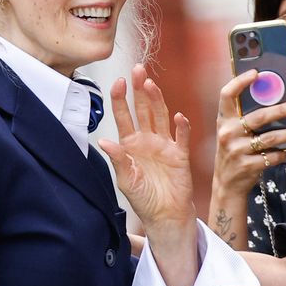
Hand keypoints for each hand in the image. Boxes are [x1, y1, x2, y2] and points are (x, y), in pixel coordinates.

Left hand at [99, 64, 194, 229]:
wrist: (165, 216)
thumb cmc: (143, 199)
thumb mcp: (126, 181)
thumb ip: (118, 160)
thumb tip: (104, 141)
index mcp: (129, 143)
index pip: (123, 115)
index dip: (121, 98)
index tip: (118, 82)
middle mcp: (146, 139)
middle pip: (143, 109)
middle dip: (139, 89)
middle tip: (138, 69)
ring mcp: (164, 144)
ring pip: (161, 116)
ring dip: (157, 100)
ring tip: (151, 84)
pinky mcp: (180, 154)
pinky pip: (181, 136)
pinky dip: (181, 126)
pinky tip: (178, 117)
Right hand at [214, 70, 285, 195]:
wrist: (226, 183)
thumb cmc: (234, 151)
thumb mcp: (232, 133)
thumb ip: (244, 118)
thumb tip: (274, 98)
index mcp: (224, 121)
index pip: (226, 95)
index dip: (239, 82)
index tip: (256, 73)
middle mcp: (227, 133)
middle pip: (258, 117)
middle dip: (281, 110)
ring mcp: (236, 150)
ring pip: (269, 138)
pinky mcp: (247, 166)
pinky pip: (272, 157)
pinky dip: (282, 154)